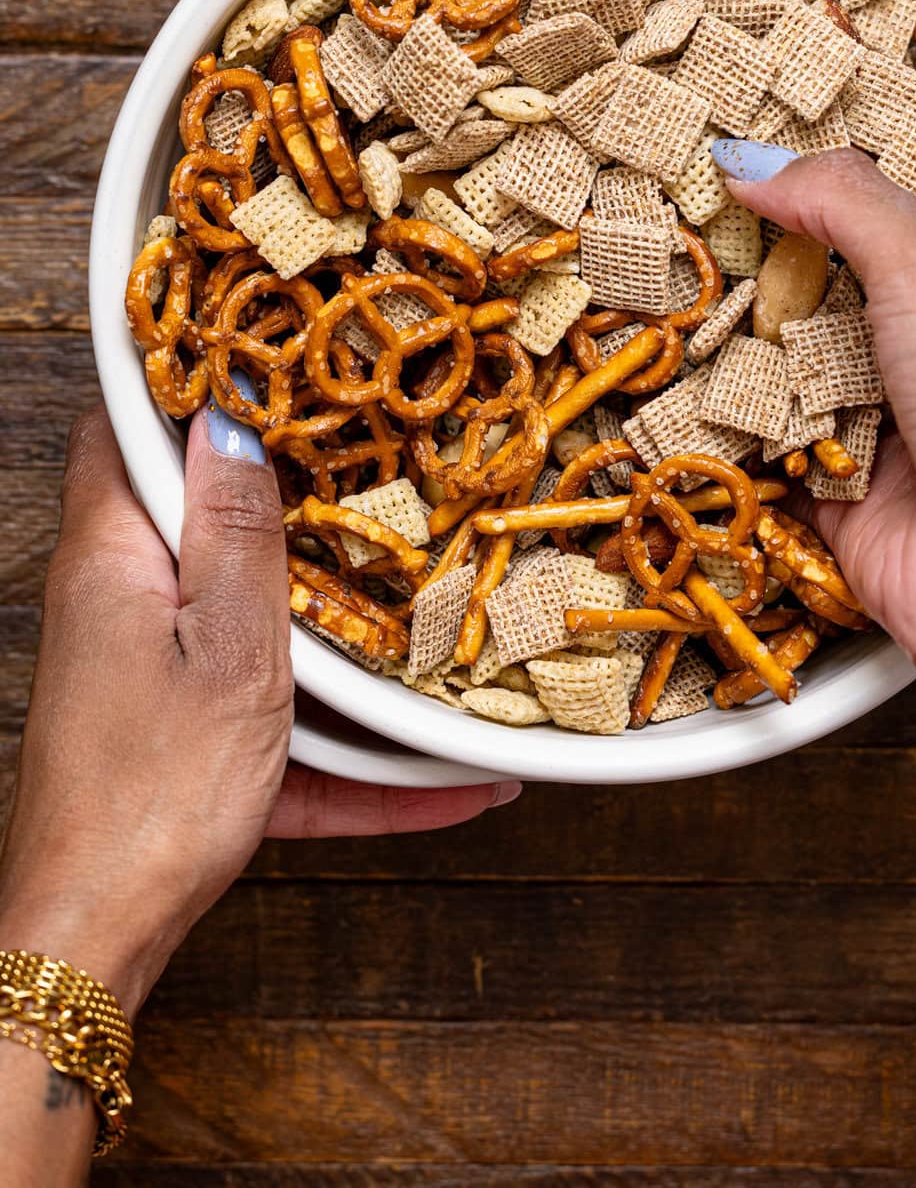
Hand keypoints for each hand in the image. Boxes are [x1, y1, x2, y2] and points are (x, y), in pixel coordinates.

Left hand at [0, 407, 515, 1015]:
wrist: (93, 940)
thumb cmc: (154, 795)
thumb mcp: (227, 650)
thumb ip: (237, 537)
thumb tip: (231, 422)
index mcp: (115, 557)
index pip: (122, 428)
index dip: (182, 381)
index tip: (263, 349)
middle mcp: (115, 602)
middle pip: (194, 517)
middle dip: (281, 493)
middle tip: (374, 461)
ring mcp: (143, 673)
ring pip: (246, 620)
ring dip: (333, 630)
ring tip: (426, 607)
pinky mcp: (174, 739)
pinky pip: (270, 722)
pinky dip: (342, 747)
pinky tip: (448, 784)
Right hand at [717, 115, 915, 688]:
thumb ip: (844, 198)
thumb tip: (755, 161)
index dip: (870, 111)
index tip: (792, 81)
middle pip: (841, 239)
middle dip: (773, 210)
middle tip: (695, 167)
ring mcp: (876, 389)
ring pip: (789, 325)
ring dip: (736, 301)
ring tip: (663, 249)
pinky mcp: (827, 457)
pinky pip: (759, 411)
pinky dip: (722, 390)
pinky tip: (672, 354)